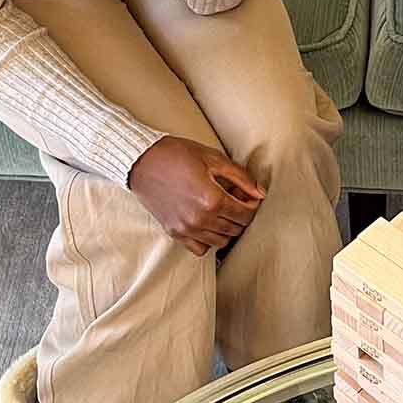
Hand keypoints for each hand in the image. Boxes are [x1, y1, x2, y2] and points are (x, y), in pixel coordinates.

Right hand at [126, 136, 265, 255]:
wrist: (141, 161)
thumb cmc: (177, 155)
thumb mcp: (213, 158)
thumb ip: (241, 178)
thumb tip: (260, 193)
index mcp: (212, 199)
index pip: (246, 214)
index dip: (253, 204)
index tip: (248, 195)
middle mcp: (200, 219)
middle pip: (236, 229)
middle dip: (241, 215)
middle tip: (235, 198)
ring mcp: (186, 229)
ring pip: (221, 241)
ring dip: (227, 228)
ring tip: (221, 210)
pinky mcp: (174, 233)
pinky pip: (200, 248)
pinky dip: (208, 239)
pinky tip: (207, 223)